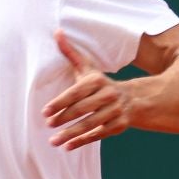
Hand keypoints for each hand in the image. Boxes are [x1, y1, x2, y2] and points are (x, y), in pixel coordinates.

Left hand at [43, 31, 132, 149]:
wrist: (133, 99)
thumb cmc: (101, 84)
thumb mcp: (88, 68)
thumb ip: (70, 53)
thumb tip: (56, 32)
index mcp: (98, 81)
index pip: (77, 92)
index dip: (61, 103)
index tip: (45, 112)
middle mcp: (108, 96)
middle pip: (83, 109)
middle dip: (64, 118)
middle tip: (48, 125)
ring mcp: (114, 111)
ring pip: (90, 124)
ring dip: (71, 134)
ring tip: (53, 141)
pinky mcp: (118, 126)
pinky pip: (98, 134)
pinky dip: (83, 141)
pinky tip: (67, 146)